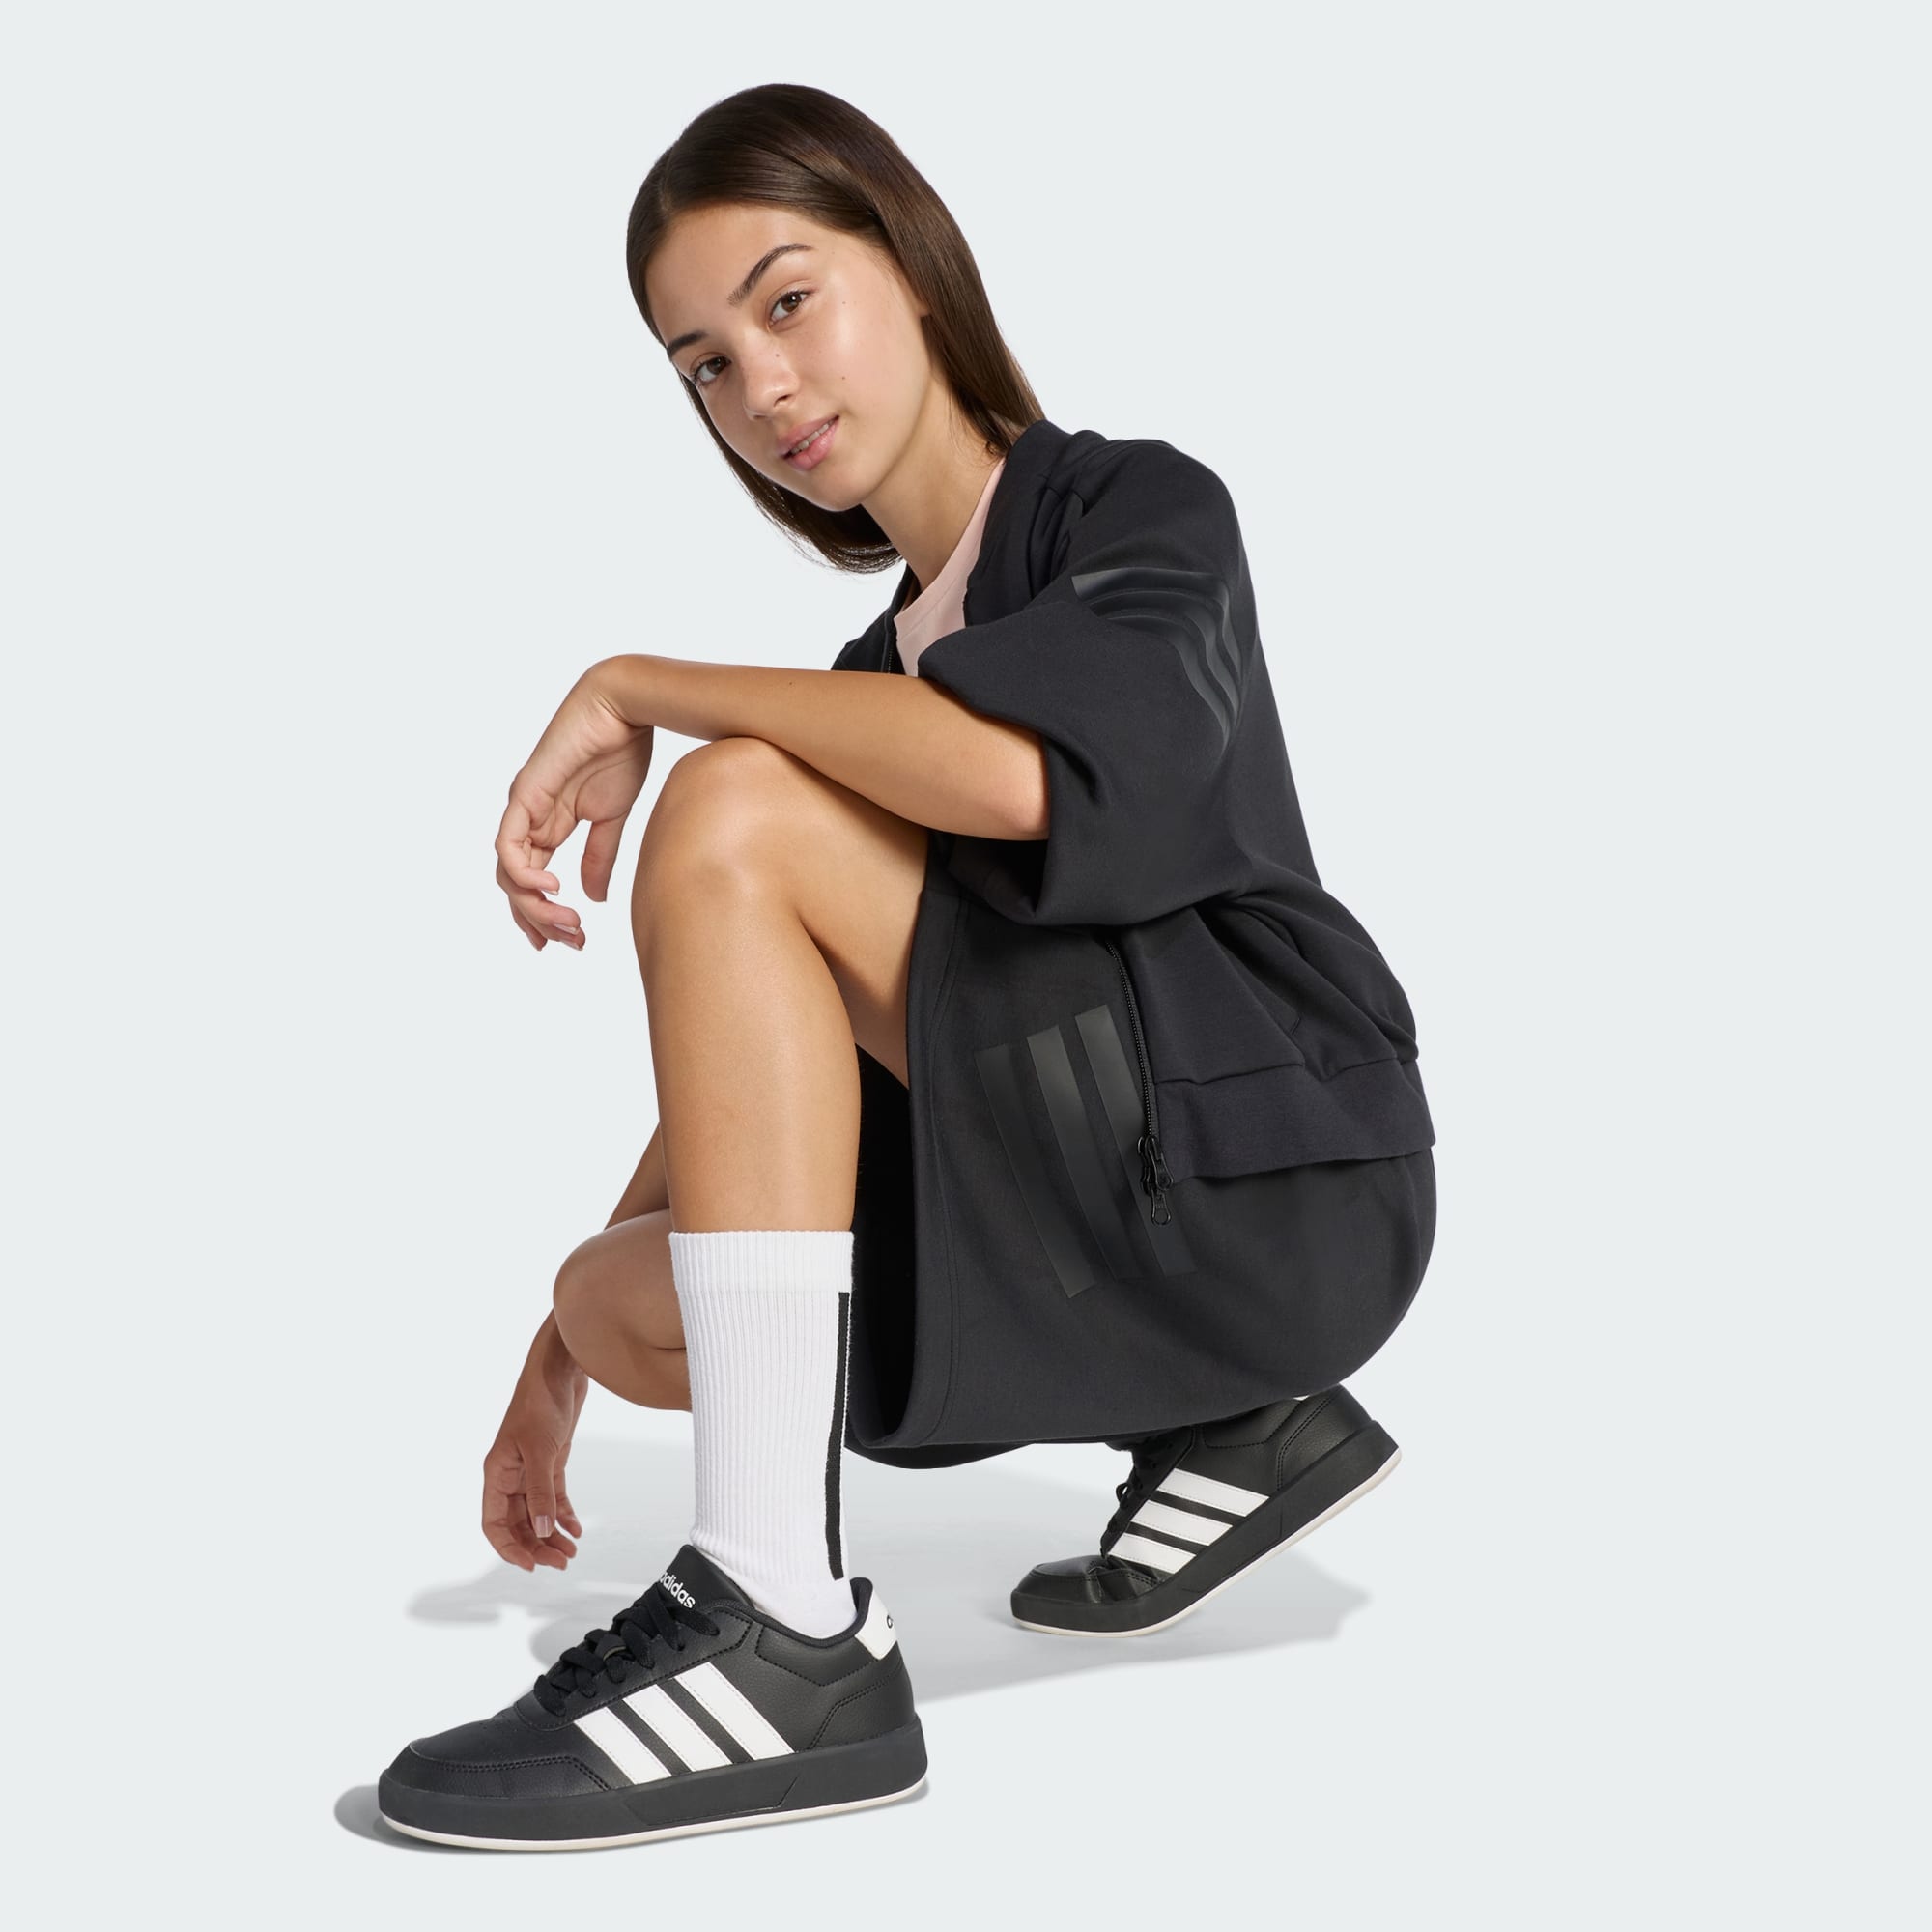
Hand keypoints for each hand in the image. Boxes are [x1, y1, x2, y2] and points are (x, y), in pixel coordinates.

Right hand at [482, 1318, 589, 1571]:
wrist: (562, 1368)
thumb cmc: (540, 1400)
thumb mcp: (540, 1448)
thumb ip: (541, 1490)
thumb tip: (543, 1530)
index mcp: (497, 1473)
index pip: (494, 1523)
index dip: (509, 1548)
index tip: (530, 1566)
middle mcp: (510, 1474)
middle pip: (518, 1523)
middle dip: (537, 1545)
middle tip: (561, 1562)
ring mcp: (530, 1467)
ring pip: (537, 1512)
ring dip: (551, 1533)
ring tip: (571, 1551)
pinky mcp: (551, 1459)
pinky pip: (553, 1495)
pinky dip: (563, 1513)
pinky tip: (576, 1528)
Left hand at [495, 661, 653, 950]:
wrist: (625, 708)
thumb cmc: (621, 750)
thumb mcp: (612, 817)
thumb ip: (599, 856)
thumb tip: (593, 897)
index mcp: (549, 823)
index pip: (532, 879)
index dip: (543, 915)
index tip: (570, 942)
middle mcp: (529, 818)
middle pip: (515, 884)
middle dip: (539, 920)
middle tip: (571, 943)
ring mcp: (523, 807)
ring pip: (509, 872)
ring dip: (535, 906)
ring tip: (567, 923)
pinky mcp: (525, 795)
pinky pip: (509, 845)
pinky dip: (525, 873)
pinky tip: (553, 888)